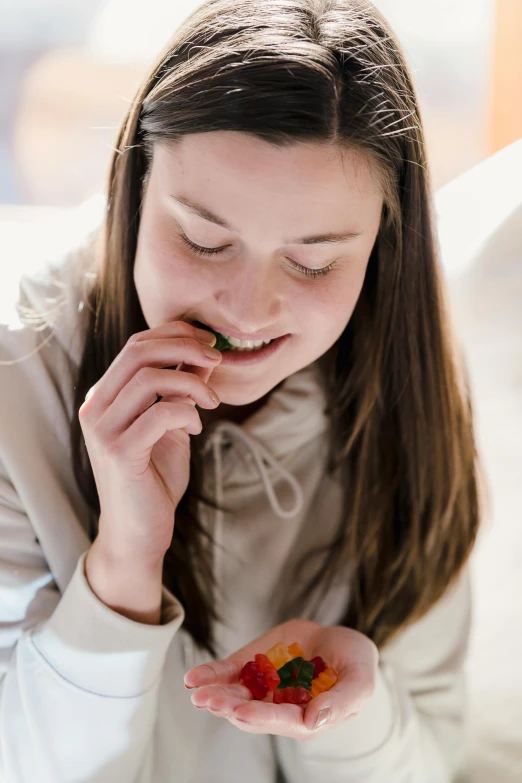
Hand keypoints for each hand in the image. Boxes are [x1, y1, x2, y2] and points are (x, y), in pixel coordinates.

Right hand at [79, 319, 221, 569]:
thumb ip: (181, 391)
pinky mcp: (118, 451)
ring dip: (192, 383)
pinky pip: (159, 414)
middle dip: (185, 347)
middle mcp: (95, 407)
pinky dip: (186, 413)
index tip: (209, 342)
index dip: (176, 334)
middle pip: (139, 351)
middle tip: (216, 358)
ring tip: (210, 402)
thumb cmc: (154, 480)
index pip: (136, 344)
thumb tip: (205, 355)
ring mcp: (102, 429)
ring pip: (150, 378)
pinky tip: (196, 426)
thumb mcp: (172, 425)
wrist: (138, 533)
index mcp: (105, 396)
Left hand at [183, 618, 378, 740]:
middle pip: (249, 711)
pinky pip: (227, 673)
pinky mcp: (252, 666)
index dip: (260, 716)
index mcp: (306, 717)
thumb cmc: (355, 664)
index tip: (241, 711)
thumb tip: (315, 721)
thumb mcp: (359, 681)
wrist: (340, 639)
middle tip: (208, 700)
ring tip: (197, 691)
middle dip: (228, 706)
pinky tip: (193, 678)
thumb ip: (342, 702)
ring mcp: (262, 687)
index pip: (280, 720)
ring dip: (214, 694)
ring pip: (233, 695)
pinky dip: (210, 674)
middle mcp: (278, 707)